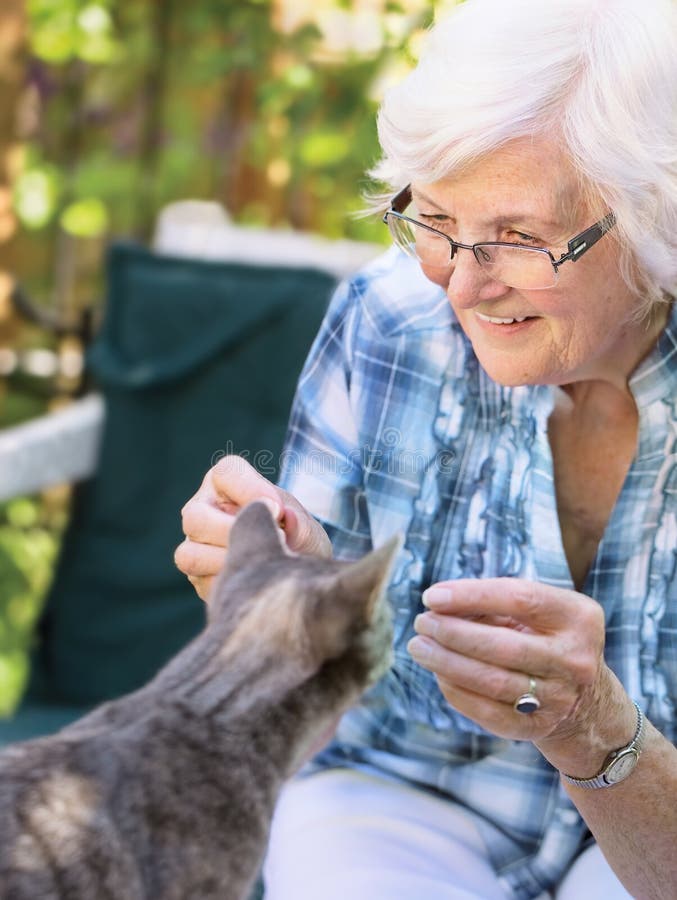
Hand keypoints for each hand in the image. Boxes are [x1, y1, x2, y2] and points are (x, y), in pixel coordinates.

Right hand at [174, 455, 330, 600]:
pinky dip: (232, 584)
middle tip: (268, 541)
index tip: (279, 510)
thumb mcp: (307, 529)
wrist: (295, 574)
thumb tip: (287, 517)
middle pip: (196, 517)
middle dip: (233, 532)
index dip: (250, 489)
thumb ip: (300, 524)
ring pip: (190, 555)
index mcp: (226, 482)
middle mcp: (203, 508)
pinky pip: (203, 583)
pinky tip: (255, 581)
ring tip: (261, 563)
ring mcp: (195, 544)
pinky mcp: (198, 577)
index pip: (227, 473)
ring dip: (228, 562)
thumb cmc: (297, 539)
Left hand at [408, 578, 635, 770]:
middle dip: (452, 633)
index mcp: (578, 618)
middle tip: (422, 623)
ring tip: (419, 647)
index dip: (471, 595)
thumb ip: (493, 603)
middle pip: (502, 645)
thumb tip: (439, 603)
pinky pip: (488, 712)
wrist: (586, 701)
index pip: (519, 598)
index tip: (432, 596)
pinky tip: (439, 674)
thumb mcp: (537, 613)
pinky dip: (456, 691)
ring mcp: (559, 698)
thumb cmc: (546, 639)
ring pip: (492, 681)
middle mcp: (575, 659)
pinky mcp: (538, 727)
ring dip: (446, 662)